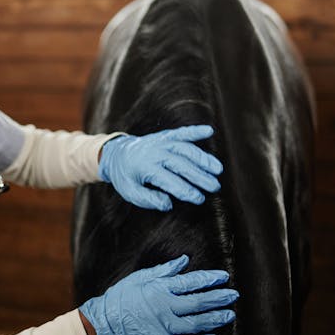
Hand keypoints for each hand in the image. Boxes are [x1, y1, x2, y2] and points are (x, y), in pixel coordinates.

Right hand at [79, 255, 237, 334]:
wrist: (105, 321)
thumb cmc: (122, 296)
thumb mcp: (141, 276)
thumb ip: (165, 269)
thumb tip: (185, 260)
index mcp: (160, 288)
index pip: (191, 282)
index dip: (210, 279)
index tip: (224, 277)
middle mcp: (165, 307)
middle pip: (198, 302)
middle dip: (218, 298)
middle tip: (234, 295)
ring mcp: (164, 326)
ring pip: (195, 323)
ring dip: (214, 319)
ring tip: (229, 315)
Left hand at [98, 125, 222, 210]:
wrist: (116, 154)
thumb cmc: (125, 176)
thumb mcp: (130, 192)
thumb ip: (148, 199)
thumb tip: (168, 203)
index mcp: (145, 167)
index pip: (170, 181)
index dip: (186, 191)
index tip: (199, 199)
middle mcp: (155, 152)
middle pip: (182, 165)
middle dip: (199, 176)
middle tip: (215, 187)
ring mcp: (161, 142)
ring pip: (185, 148)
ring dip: (203, 158)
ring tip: (218, 169)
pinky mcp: (165, 135)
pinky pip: (181, 132)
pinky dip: (195, 131)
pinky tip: (209, 130)